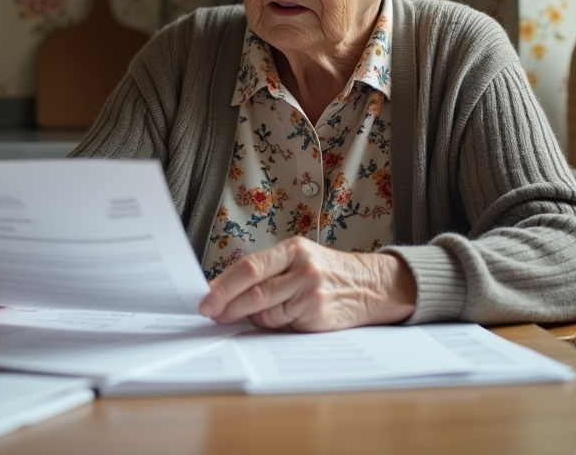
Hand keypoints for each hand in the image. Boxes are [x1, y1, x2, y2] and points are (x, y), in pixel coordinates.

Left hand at [197, 237, 416, 331]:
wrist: (370, 286)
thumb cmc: (326, 273)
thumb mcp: (299, 260)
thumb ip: (267, 272)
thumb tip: (224, 291)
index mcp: (293, 249)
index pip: (250, 266)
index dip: (223, 285)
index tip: (205, 298)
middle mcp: (303, 268)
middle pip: (254, 290)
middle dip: (226, 305)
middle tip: (211, 313)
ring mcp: (312, 293)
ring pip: (266, 312)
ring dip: (250, 318)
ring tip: (247, 315)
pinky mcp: (318, 316)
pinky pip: (282, 325)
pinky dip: (272, 325)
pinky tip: (278, 319)